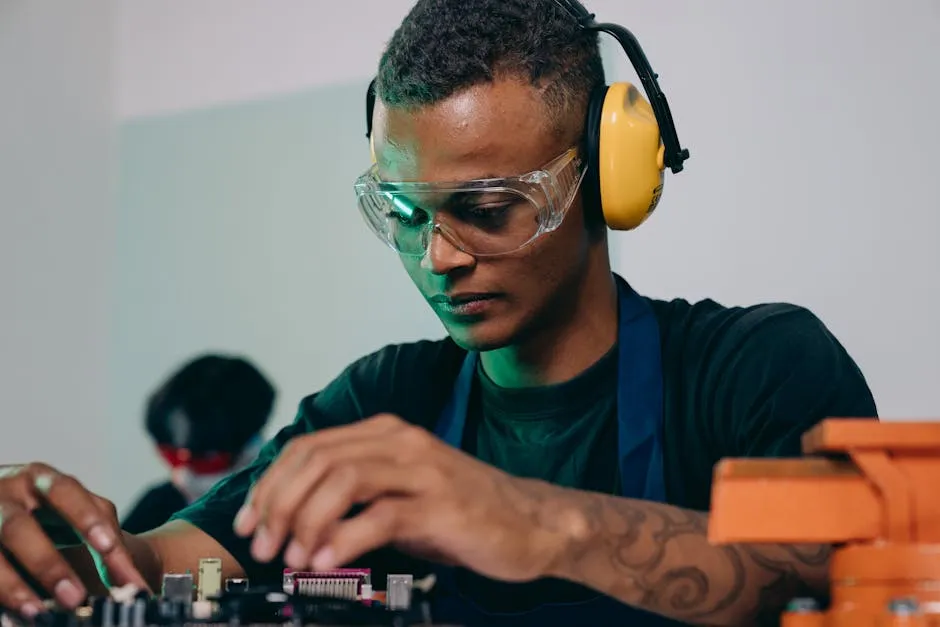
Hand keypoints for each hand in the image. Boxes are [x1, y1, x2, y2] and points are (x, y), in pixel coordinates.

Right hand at [0, 463, 147, 616]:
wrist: (0, 512)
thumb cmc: (47, 512)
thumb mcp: (73, 510)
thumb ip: (102, 534)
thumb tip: (130, 578)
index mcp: (39, 478)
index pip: (65, 492)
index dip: (86, 518)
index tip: (109, 548)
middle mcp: (5, 494)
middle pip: (20, 528)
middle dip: (48, 565)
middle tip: (76, 596)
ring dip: (15, 586)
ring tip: (40, 613)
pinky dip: (2, 591)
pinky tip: (19, 610)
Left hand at [233, 415, 581, 582]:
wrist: (534, 522)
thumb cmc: (464, 512)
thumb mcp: (402, 495)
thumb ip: (356, 497)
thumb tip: (296, 521)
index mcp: (387, 434)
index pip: (309, 447)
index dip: (270, 484)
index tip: (250, 522)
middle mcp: (402, 443)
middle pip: (317, 460)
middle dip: (278, 504)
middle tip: (264, 546)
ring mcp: (423, 470)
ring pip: (342, 479)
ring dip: (306, 520)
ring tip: (295, 557)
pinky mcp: (441, 505)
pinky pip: (380, 516)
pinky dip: (345, 539)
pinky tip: (329, 561)